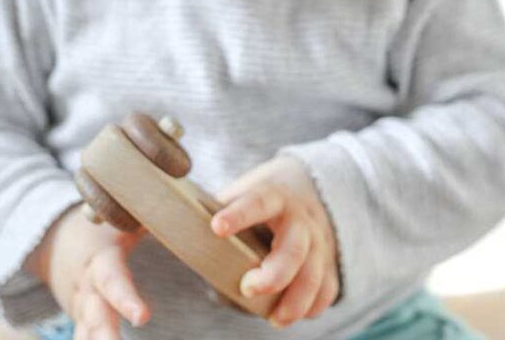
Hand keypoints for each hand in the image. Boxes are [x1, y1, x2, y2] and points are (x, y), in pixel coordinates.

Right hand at [24, 203, 151, 338]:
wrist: (56, 239)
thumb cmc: (102, 227)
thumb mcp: (120, 216)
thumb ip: (147, 214)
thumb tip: (186, 210)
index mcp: (100, 260)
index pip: (112, 280)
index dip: (125, 299)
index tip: (143, 318)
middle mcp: (87, 289)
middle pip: (94, 316)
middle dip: (105, 337)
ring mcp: (80, 310)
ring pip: (85, 336)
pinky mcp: (80, 324)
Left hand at [211, 154, 340, 328]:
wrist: (310, 185)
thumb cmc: (263, 198)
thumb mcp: (243, 190)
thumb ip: (218, 211)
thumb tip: (176, 234)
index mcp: (274, 195)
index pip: (257, 202)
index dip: (238, 215)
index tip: (217, 228)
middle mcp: (300, 218)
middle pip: (294, 247)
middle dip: (273, 273)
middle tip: (248, 288)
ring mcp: (319, 241)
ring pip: (314, 274)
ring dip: (294, 301)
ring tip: (274, 319)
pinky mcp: (328, 262)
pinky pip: (327, 289)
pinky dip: (312, 306)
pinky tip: (292, 314)